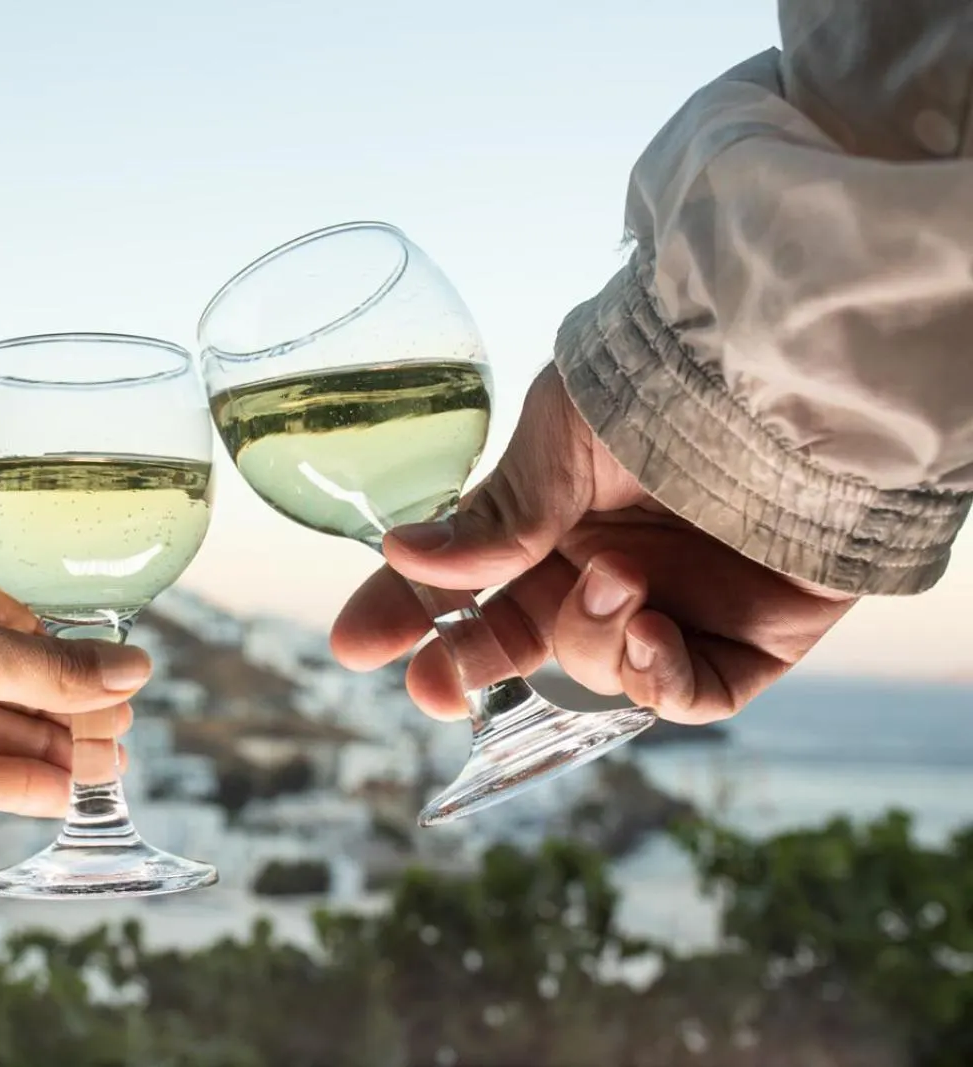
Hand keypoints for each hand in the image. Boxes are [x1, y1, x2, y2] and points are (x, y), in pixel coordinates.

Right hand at [332, 364, 856, 723]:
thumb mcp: (559, 440)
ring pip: (599, 670)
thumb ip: (495, 516)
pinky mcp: (747, 643)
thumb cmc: (670, 384)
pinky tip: (650, 631)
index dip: (408, 614)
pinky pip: (687, 696)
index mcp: (549, 517)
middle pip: (520, 643)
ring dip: (591, 639)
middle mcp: (602, 568)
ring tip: (613, 582)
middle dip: (470, 668)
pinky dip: (659, 679)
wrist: (791, 382)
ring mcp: (673, 608)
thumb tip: (402, 557)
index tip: (355, 643)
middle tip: (434, 685)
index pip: (462, 581)